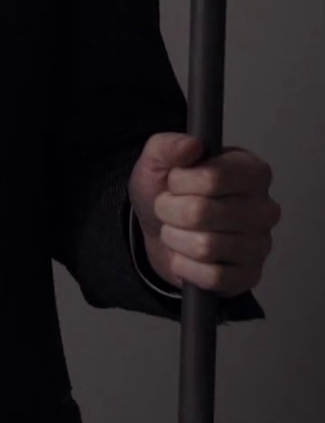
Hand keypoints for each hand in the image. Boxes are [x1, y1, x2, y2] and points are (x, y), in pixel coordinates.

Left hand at [130, 132, 279, 296]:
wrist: (159, 230)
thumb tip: (191, 145)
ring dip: (175, 239)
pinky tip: (185, 256)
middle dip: (169, 212)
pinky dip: (185, 267)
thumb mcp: (158, 161)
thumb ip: (169, 146)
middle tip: (169, 209)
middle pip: (201, 213)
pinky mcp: (249, 275)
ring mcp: (260, 244)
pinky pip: (212, 276)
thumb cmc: (169, 192)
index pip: (212, 178)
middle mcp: (264, 208)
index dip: (179, 182)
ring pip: (204, 246)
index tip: (175, 181)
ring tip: (176, 231)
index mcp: (252, 172)